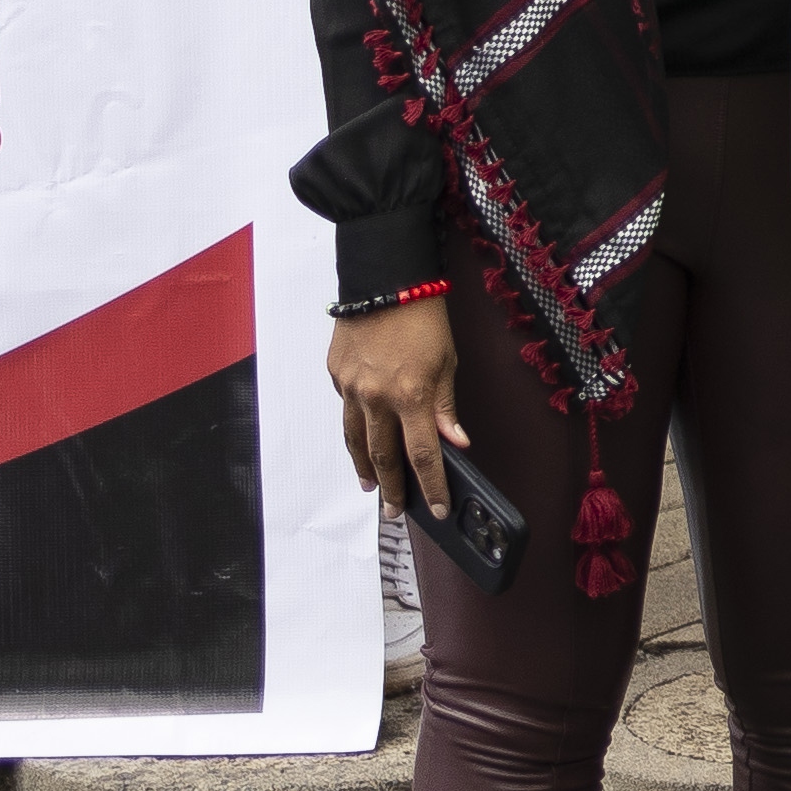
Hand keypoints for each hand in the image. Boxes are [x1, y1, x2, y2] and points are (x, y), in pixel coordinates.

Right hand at [327, 294, 464, 511]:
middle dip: (391, 489)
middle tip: (393, 511)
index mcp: (410, 395)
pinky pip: (345, 409)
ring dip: (364, 468)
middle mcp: (376, 398)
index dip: (430, 485)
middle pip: (382, 457)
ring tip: (371, 487)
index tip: (436, 508)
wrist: (384, 279)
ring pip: (355, 440)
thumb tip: (454, 442)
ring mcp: (350, 388)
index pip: (422, 455)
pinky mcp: (335, 375)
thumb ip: (446, 406)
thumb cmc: (423, 317)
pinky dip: (355, 427)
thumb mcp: (447, 361)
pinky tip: (361, 436)